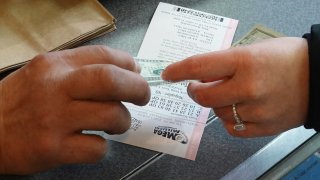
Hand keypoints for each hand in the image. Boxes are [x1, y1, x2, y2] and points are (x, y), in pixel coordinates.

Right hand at [0, 45, 149, 173]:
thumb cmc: (21, 102)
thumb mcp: (45, 73)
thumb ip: (82, 68)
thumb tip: (128, 69)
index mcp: (55, 66)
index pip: (104, 55)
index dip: (129, 64)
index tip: (136, 73)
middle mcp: (55, 88)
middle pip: (111, 80)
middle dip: (138, 88)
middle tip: (143, 97)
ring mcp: (54, 119)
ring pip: (111, 115)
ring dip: (122, 121)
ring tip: (115, 123)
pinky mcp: (52, 149)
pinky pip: (96, 148)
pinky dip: (102, 147)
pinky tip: (92, 142)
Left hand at [162, 37, 308, 136]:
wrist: (319, 77)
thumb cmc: (288, 59)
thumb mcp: (253, 49)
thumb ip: (225, 62)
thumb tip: (200, 74)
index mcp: (245, 61)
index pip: (199, 66)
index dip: (179, 71)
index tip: (169, 74)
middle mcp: (250, 87)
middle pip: (202, 97)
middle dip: (195, 91)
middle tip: (197, 87)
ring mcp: (257, 110)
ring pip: (217, 113)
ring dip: (217, 104)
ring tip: (232, 93)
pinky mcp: (264, 127)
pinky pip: (232, 129)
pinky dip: (228, 119)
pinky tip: (237, 109)